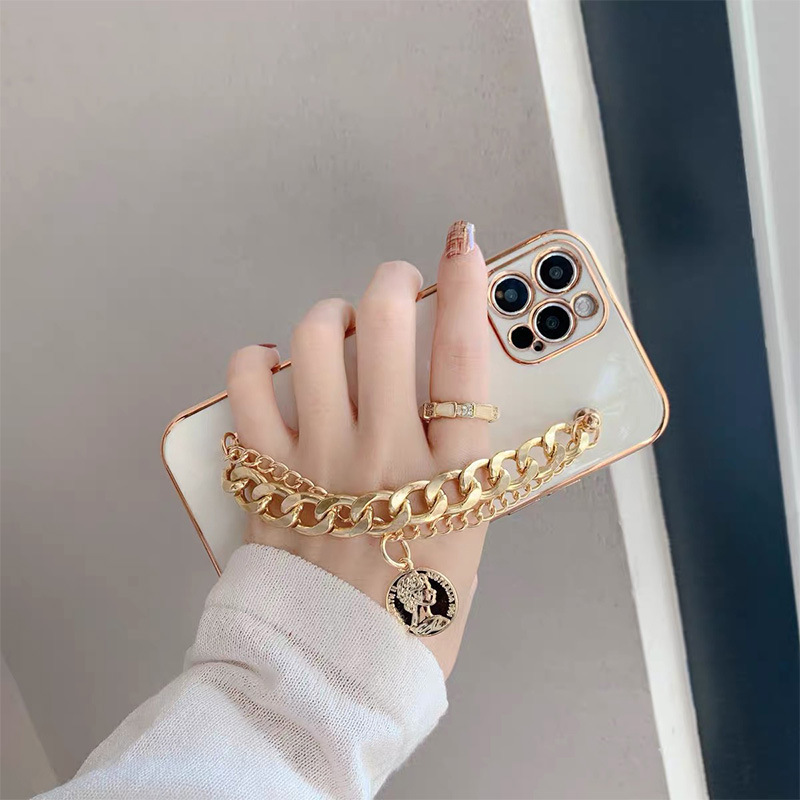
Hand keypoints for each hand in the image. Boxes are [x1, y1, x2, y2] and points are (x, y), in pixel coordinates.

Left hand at [226, 221, 489, 677]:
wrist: (336, 677)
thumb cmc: (415, 614)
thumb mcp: (470, 537)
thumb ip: (468, 468)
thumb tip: (464, 405)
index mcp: (450, 476)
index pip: (464, 357)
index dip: (465, 288)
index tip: (460, 246)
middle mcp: (385, 455)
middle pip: (385, 327)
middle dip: (389, 283)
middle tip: (392, 287)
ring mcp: (319, 463)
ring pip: (314, 341)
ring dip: (328, 316)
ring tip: (336, 329)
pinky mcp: (266, 479)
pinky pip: (248, 386)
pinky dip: (257, 359)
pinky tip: (274, 365)